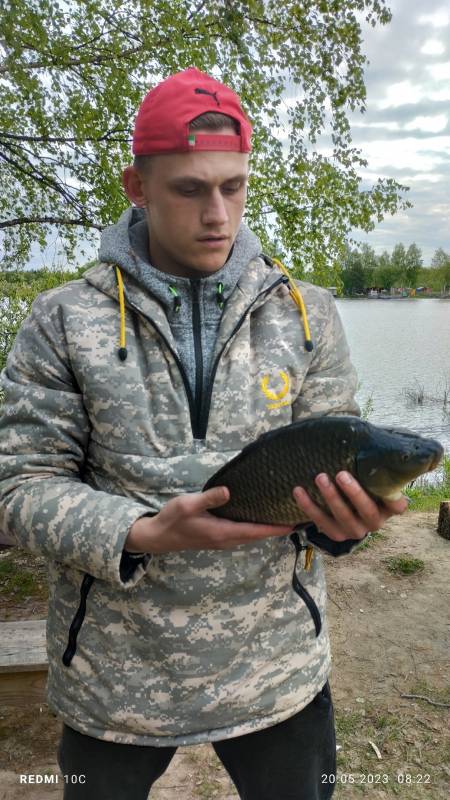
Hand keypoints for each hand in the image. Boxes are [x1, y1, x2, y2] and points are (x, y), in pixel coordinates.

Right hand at [126, 486, 292, 553]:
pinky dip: (254, 528)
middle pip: (257, 536)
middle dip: (275, 528)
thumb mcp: (188, 504)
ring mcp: (222, 540)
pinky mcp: (217, 537)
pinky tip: (258, 518)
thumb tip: (228, 491)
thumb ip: (209, 498)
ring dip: (266, 529)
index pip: (255, 532)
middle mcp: (226, 539)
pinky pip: (242, 534)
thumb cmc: (173, 519)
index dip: (274, 529)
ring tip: (281, 517)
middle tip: (294, 517)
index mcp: (222, 532)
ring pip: (250, 536)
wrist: (158, 537)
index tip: (292, 524)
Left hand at [293, 471, 408, 541]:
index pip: (398, 505)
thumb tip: (363, 434)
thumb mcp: (368, 474)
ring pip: (344, 518)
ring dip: (331, 498)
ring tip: (320, 478)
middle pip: (367, 511)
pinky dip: (309, 506)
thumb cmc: (359, 479)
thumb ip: (371, 463)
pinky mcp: (336, 535)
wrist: (341, 503)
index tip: (385, 484)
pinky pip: (321, 522)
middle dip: (354, 493)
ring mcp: (355, 530)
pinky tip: (298, 491)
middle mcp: (374, 522)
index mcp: (388, 507)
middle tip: (341, 474)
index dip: (394, 500)